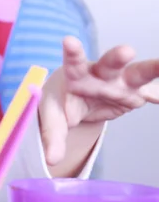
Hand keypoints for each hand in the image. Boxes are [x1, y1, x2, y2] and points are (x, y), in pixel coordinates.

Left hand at [40, 36, 158, 165]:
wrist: (76, 99)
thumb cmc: (60, 103)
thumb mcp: (53, 119)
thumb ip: (52, 137)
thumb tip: (52, 160)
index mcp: (75, 74)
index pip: (72, 62)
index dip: (72, 52)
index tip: (68, 41)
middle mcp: (100, 74)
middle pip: (109, 64)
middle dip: (117, 57)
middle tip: (125, 51)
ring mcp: (121, 83)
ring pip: (137, 74)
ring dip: (152, 70)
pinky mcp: (135, 95)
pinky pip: (152, 93)